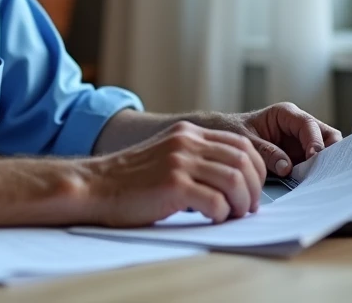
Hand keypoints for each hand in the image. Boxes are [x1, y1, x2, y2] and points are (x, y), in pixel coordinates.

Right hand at [83, 121, 265, 226]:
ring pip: (234, 180)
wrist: (95, 186)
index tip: (252, 189)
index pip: (241, 143)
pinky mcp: (173, 185)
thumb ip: (196, 158)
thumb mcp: (167, 155)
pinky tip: (213, 219)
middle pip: (243, 160)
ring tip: (234, 215)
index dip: (256, 168)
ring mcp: (180, 162)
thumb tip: (234, 180)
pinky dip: (222, 214)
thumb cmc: (131, 180)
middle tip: (248, 207)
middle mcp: (187, 142)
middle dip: (254, 188)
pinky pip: (215, 201)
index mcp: (189, 132)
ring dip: (242, 203)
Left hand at [194, 103, 343, 176]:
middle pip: (326, 136)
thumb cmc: (232, 130)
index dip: (315, 140)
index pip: (309, 125)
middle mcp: (298, 126)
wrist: (223, 136)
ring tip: (319, 178)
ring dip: (324, 164)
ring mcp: (301, 142)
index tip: (314, 156)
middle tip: (324, 169)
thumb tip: (287, 167)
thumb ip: (265, 151)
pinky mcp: (299, 157)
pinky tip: (312, 183)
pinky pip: (315, 164)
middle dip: (329, 152)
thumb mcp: (245, 139)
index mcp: (286, 114)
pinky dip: (316, 172)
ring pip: (326, 151)